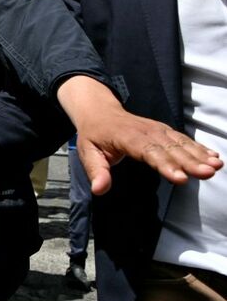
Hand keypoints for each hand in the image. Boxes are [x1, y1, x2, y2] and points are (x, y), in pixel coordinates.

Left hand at [58, 76, 221, 193]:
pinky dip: (199, 147)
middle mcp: (146, 131)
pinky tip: (214, 157)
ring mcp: (157, 129)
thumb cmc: (94, 135)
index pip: (147, 152)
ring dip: (199, 154)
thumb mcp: (87, 152)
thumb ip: (95, 171)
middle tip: (207, 173)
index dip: (164, 164)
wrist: (100, 111)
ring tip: (216, 166)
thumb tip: (99, 190)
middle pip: (169, 148)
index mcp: (126, 137)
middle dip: (189, 161)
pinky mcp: (165, 131)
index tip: (180, 178)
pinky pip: (183, 139)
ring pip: (180, 143)